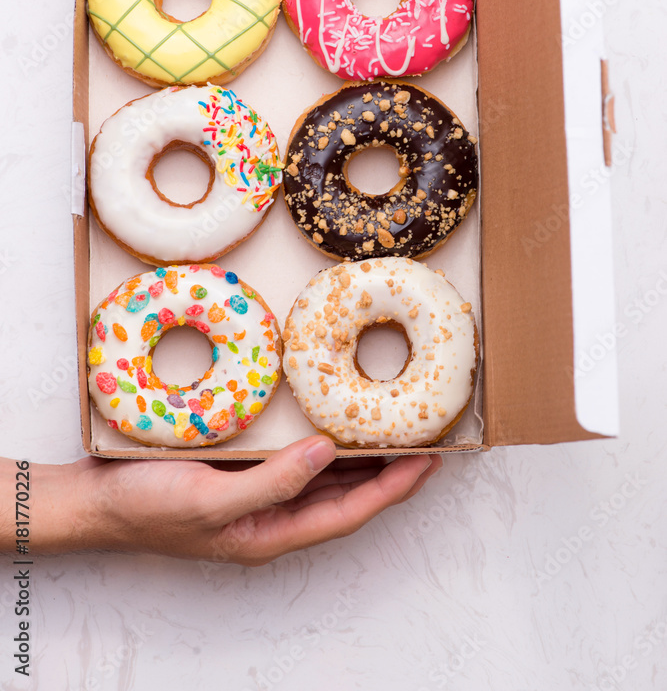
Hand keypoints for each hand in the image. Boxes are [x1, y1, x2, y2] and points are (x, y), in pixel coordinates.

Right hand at [23, 440, 440, 562]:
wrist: (92, 501)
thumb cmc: (145, 508)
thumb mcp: (209, 502)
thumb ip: (273, 483)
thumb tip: (330, 452)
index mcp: (270, 533)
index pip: (349, 513)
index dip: (394, 489)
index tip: (431, 462)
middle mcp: (271, 515)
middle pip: (345, 495)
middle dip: (389, 471)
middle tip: (426, 438)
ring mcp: (256, 493)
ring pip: (323, 476)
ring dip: (359, 454)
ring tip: (394, 426)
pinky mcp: (240, 469)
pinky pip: (294, 456)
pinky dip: (320, 439)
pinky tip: (330, 418)